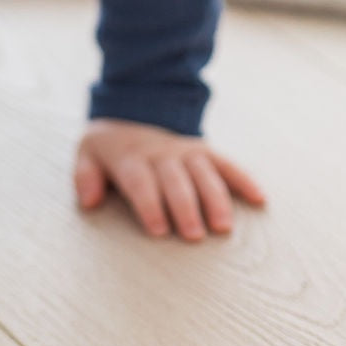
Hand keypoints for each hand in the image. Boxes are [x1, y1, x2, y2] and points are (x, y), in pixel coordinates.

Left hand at [74, 119, 266, 240]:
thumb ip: (85, 176)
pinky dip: (243, 179)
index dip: (149, 204)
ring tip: (223, 227)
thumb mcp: (87, 154)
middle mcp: (161, 153)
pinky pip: (226, 163)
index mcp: (131, 157)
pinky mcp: (204, 151)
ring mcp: (185, 151)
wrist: (130, 110)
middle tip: (194, 235)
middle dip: (185, 206)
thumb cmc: (109, 148)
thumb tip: (89, 201)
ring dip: (215, 198)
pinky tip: (259, 199)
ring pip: (203, 172)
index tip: (158, 229)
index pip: (140, 180)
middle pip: (174, 180)